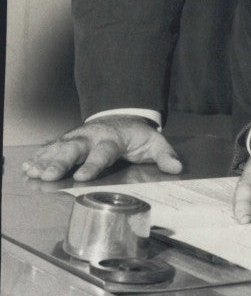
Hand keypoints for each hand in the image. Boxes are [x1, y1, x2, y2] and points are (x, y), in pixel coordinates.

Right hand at [21, 116, 181, 181]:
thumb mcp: (154, 142)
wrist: (121, 118)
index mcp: (112, 139)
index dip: (93, 165)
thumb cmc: (136, 135)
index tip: (83, 177)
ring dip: (45, 160)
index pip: (103, 153)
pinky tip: (28, 166)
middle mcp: (91, 137)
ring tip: (32, 171)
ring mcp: (77, 138)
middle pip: (75, 149)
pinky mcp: (67, 141)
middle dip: (61, 162)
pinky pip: (51, 148)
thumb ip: (164, 155)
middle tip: (49, 175)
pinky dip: (39, 157)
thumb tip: (177, 167)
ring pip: (59, 148)